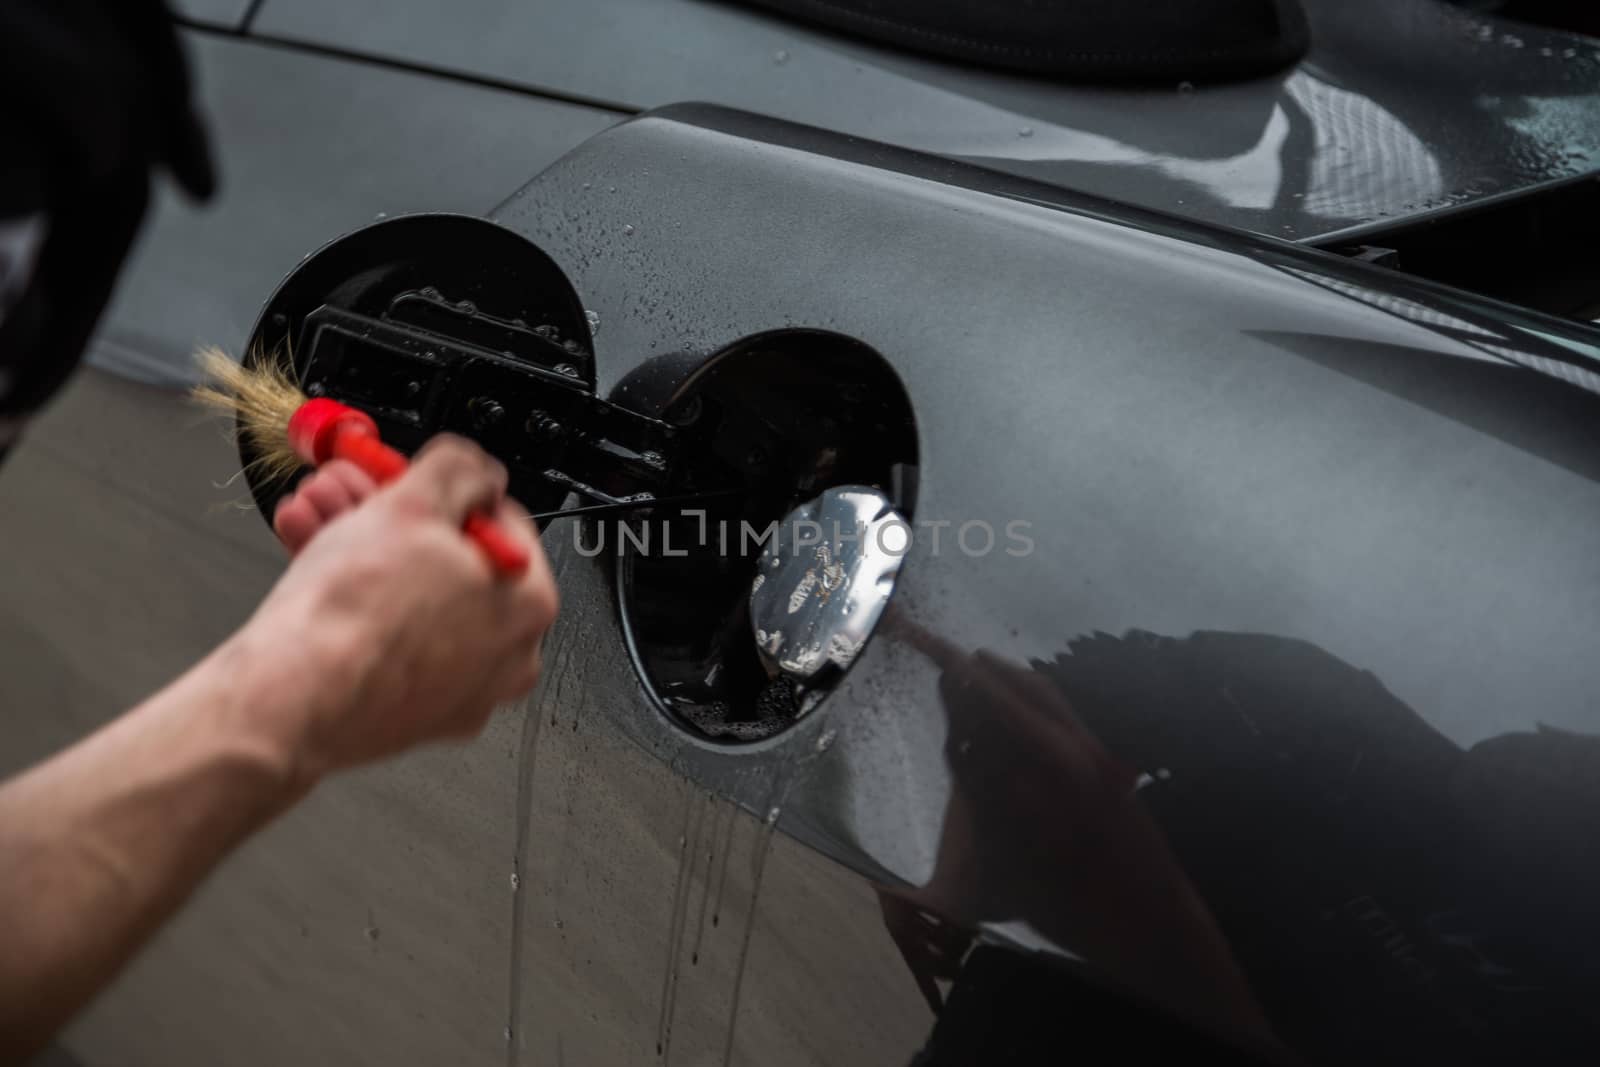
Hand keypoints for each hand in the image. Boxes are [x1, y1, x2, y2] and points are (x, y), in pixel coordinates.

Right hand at [232, 436, 557, 783]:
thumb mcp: (414, 501)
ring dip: (359, 546)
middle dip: (388, 515)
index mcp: (529, 603)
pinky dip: (354, 600)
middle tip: (350, 491)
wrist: (292, 700)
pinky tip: (310, 561)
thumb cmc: (355, 615)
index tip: (404, 480)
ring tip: (315, 515)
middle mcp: (507, 654)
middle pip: (448, 560)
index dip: (443, 490)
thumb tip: (475, 470)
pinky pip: (389, 637)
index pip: (498, 522)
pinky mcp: (412, 711)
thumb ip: (459, 470)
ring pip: (412, 596)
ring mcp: (460, 688)